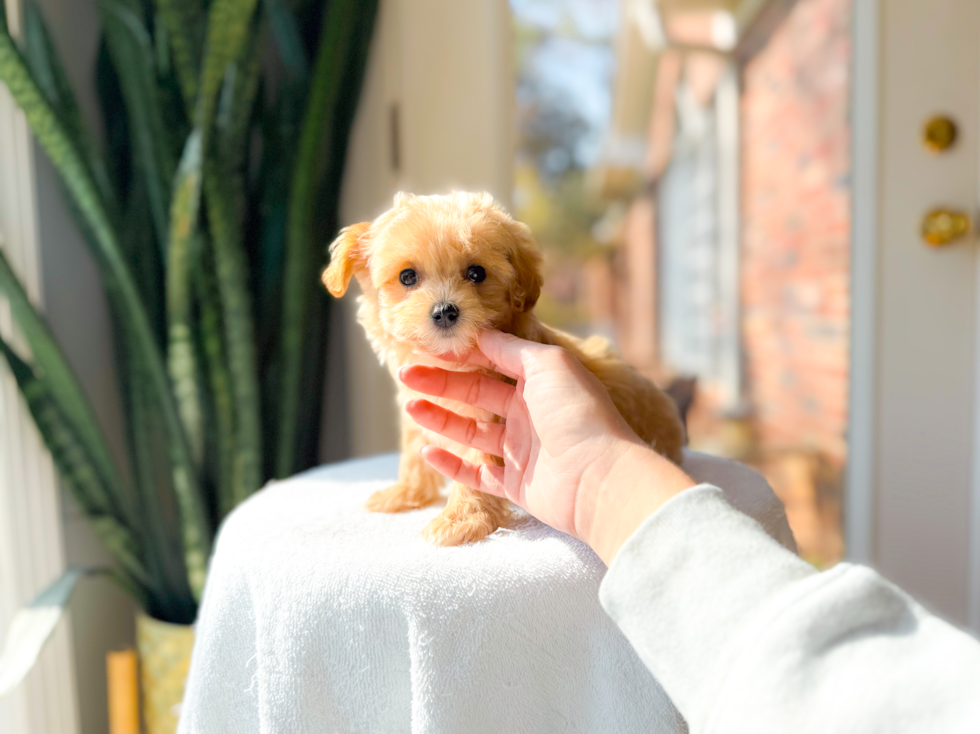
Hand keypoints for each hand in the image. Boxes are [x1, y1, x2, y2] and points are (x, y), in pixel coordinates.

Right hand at [399, 331, 694, 563]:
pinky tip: (428, 450)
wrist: (599, 479)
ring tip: (411, 407)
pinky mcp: (516, 484)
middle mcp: (530, 413)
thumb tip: (480, 334)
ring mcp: (522, 450)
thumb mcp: (547, 365)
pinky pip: (477, 473)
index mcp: (540, 382)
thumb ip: (511, 349)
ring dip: (441, 419)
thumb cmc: (577, 413)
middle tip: (406, 375)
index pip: (493, 362)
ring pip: (472, 432)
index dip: (461, 355)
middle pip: (477, 395)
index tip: (429, 348)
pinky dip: (452, 464)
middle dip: (442, 384)